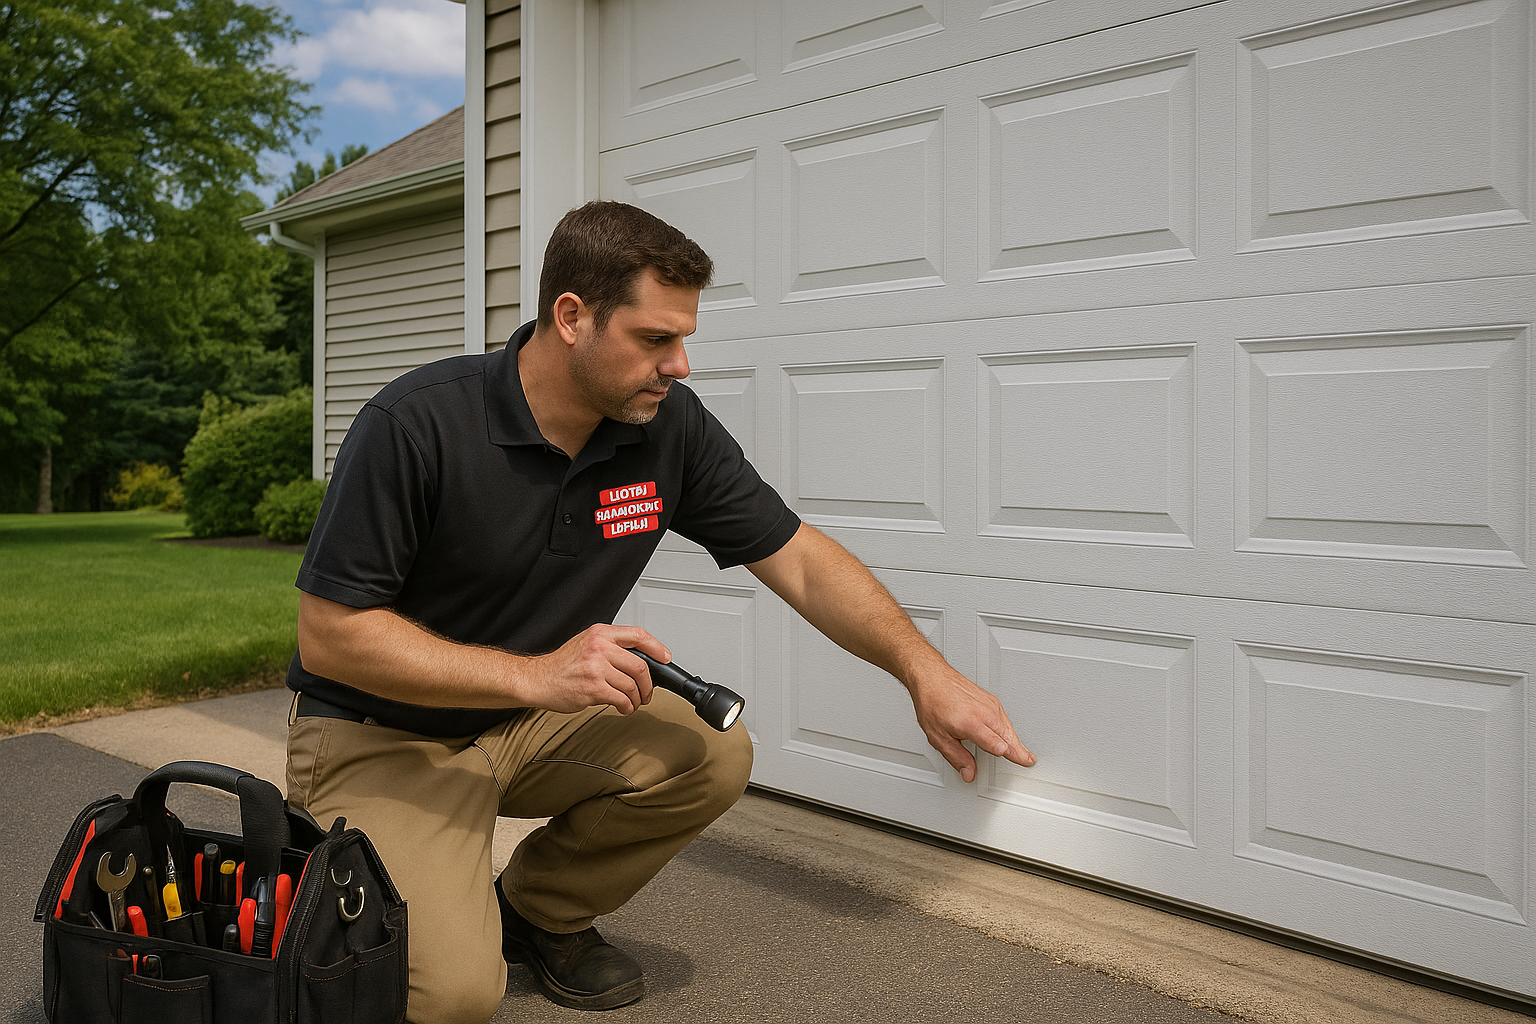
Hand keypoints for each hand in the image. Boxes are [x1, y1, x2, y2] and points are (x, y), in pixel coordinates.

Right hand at [518, 625, 670, 714]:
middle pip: (640, 665)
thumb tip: (638, 660)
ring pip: (632, 685)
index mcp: (600, 634)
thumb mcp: (586, 644)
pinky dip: (627, 707)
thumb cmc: (562, 665)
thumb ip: (610, 647)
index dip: (656, 647)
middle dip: (648, 683)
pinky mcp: (593, 688)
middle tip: (647, 692)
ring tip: (633, 703)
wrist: (538, 679)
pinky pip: (621, 699)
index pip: (638, 634)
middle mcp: (599, 647)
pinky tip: (623, 708)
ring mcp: (596, 668)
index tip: (665, 657)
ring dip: (637, 699)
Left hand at [907, 663, 1034, 782]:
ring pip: (1008, 726)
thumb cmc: (933, 702)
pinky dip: (1009, 729)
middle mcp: (983, 712)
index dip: (1007, 752)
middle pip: (1007, 735)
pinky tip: (1009, 736)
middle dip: (1019, 750)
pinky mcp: (991, 699)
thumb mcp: (938, 737)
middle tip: (1028, 761)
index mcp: (971, 722)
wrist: (932, 677)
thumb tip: (968, 772)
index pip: (995, 742)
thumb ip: (956, 757)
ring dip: (1016, 740)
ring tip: (1022, 754)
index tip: (1019, 759)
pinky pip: (1005, 718)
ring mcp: (989, 704)